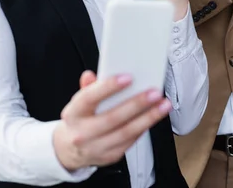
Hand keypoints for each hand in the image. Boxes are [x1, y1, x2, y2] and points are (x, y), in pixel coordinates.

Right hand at [53, 71, 171, 171]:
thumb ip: (88, 87)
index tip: (128, 78)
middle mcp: (83, 133)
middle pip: (112, 118)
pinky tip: (154, 116)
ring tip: (162, 105)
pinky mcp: (110, 156)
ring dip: (148, 118)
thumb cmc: (79, 120)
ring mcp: (96, 148)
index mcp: (73, 114)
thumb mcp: (78, 102)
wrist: (70, 150)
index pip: (89, 98)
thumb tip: (91, 75)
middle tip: (153, 92)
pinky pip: (131, 141)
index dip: (108, 87)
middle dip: (136, 104)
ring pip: (126, 132)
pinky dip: (144, 127)